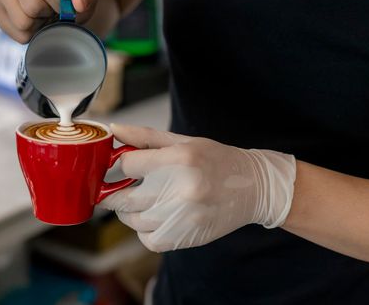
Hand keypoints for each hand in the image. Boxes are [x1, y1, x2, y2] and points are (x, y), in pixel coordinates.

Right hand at [0, 0, 98, 42]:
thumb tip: (77, 4)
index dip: (59, 5)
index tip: (64, 6)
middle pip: (32, 6)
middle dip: (48, 14)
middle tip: (53, 10)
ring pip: (22, 21)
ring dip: (38, 25)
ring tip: (43, 15)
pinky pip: (14, 32)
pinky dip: (28, 34)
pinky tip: (34, 22)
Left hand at [99, 124, 296, 251]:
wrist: (254, 187)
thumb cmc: (218, 161)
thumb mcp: (183, 142)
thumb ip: (145, 137)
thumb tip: (115, 129)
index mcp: (179, 160)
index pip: (127, 165)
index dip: (121, 164)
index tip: (125, 165)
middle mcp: (180, 190)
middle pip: (124, 198)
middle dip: (114, 192)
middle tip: (117, 188)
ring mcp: (183, 217)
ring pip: (133, 221)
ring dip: (129, 211)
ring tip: (141, 200)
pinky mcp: (186, 237)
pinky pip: (149, 239)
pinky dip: (144, 230)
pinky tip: (154, 217)